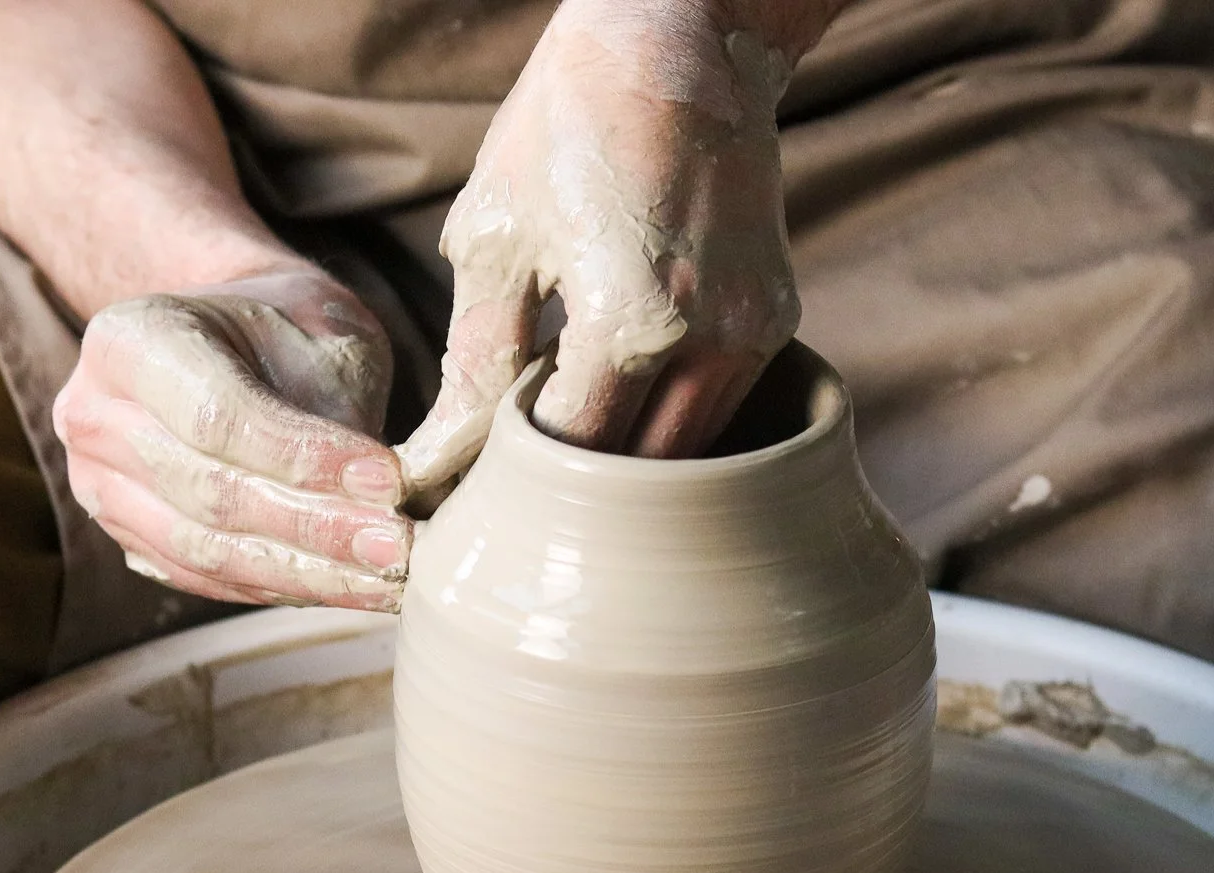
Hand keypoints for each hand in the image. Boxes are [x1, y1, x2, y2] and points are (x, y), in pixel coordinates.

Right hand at [55, 266, 411, 608]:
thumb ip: (338, 400)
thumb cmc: (281, 328)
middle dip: (316, 528)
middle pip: (210, 494)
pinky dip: (286, 588)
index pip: (219, 416)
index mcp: (129, 340)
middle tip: (399, 544)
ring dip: (309, 574)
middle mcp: (95, 416)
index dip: (307, 458)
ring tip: (388, 578)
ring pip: (208, 552)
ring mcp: (101, 486)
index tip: (389, 482)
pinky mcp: (131, 538)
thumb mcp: (319, 328)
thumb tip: (395, 492)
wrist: (231, 342)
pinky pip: (209, 579)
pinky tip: (352, 588)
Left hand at [398, 0, 804, 493]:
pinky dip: (670, 421)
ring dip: (629, 459)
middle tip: (522, 473)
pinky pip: (720, 411)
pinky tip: (622, 393)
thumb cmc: (571, 123)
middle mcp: (708, 343)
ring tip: (569, 427)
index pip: (572, 457)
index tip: (479, 481)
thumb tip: (435, 460)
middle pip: (639, 477)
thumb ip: (474, 363)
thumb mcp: (497, 237)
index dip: (519, 478)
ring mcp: (755, 337)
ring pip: (690, 455)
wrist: (682, 40)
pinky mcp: (778, 324)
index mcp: (629, 326)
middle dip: (580, 487)